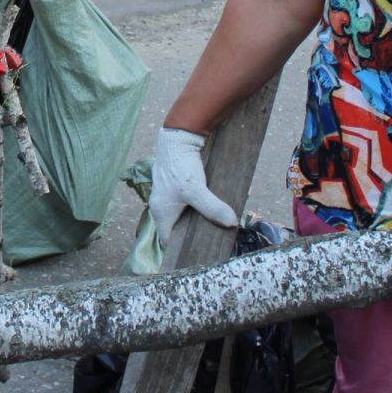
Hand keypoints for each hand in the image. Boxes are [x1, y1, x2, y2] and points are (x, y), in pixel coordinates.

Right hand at [150, 128, 236, 243]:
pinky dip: (198, 207)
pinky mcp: (177, 185)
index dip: (180, 249)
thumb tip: (231, 223)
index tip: (198, 254)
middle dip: (192, 234)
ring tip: (215, 226)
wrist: (177, 138)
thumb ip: (212, 208)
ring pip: (182, 214)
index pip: (167, 241)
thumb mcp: (196, 190)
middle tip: (211, 241)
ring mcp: (168, 195)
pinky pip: (187, 202)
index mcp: (160, 213)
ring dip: (197, 219)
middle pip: (176, 228)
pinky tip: (213, 207)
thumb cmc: (180, 167)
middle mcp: (161, 206)